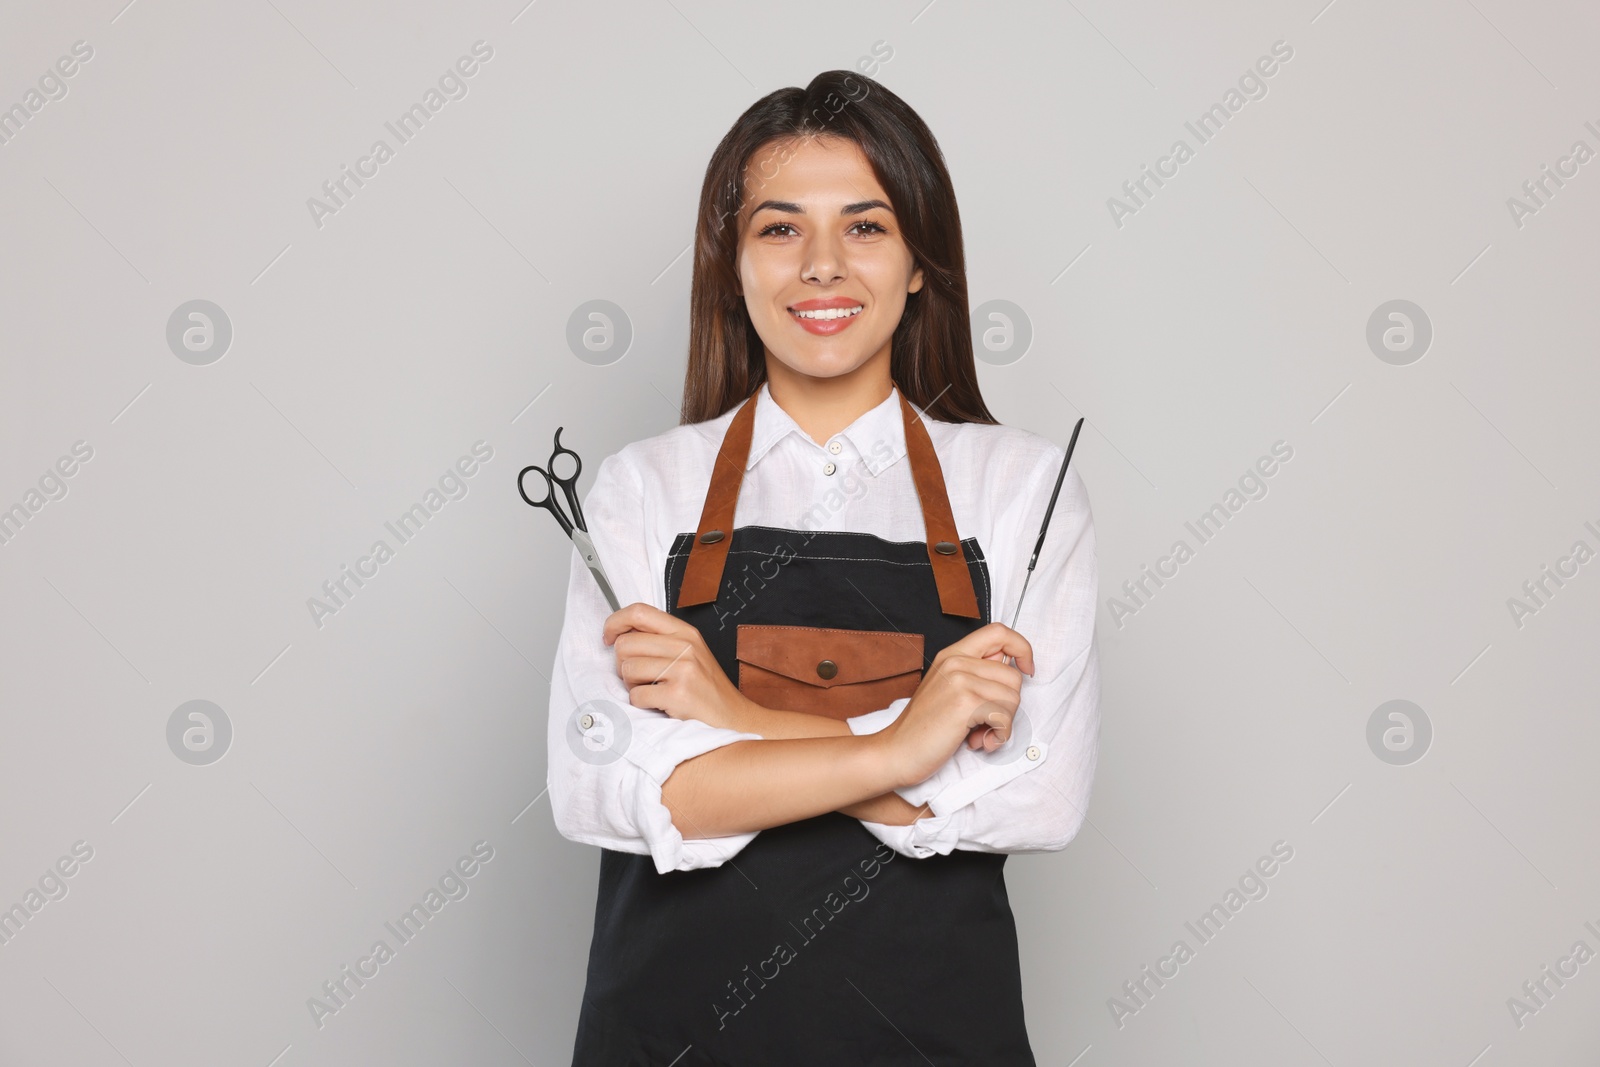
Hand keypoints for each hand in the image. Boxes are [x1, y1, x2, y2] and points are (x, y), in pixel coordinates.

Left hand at [604, 602, 751, 730]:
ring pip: (627, 670)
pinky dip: (642, 704)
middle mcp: (685, 646)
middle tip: (638, 677)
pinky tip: (659, 704)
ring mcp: (683, 669)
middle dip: (623, 664)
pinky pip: (636, 696)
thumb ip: (660, 640)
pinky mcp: (678, 694)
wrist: (733, 718)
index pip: (639, 612)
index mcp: (685, 632)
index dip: (615, 622)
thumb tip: (619, 634)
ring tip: (652, 691)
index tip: (608, 638)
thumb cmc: (706, 688)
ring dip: (632, 686)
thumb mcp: (690, 653)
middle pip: (625, 644)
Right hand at [882, 622, 1033, 788]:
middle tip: (985, 722)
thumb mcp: (948, 689)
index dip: (1022, 647)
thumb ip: (976, 673)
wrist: (897, 751)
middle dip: (1008, 706)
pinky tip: (979, 742)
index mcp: (952, 654)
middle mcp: (955, 661)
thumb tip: (1010, 666)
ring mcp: (959, 680)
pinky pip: (1004, 717)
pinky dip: (998, 736)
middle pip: (1013, 675)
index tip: (1027, 668)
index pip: (999, 632)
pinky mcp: (965, 703)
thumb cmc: (925, 727)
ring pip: (1012, 698)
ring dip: (1002, 725)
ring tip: (979, 734)